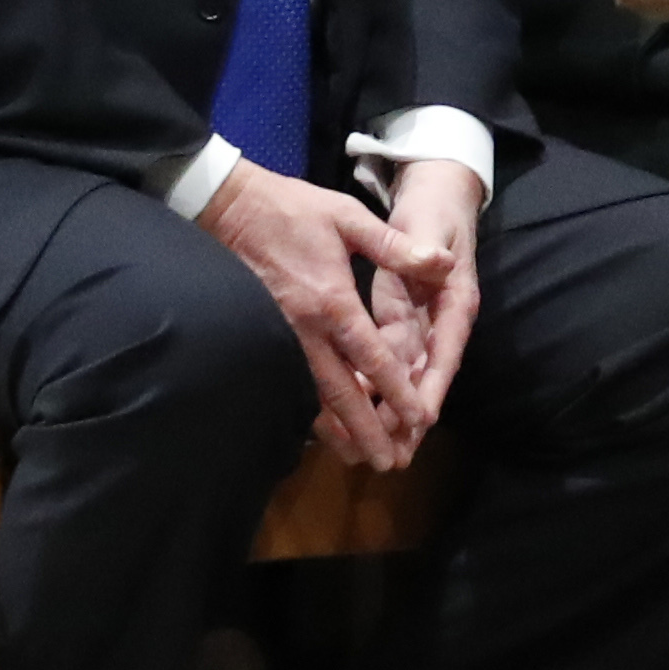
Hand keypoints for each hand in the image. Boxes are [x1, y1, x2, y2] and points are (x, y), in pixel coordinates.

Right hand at [196, 164, 444, 469]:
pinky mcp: (263, 335)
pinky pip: (290, 380)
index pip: (371, 358)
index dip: (396, 391)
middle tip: (388, 462)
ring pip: (311, 394)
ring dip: (336, 428)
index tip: (418, 419)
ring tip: (358, 458)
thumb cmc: (292, 209)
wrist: (227, 207)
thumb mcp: (348, 217)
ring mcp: (280, 336)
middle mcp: (305, 328)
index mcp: (332, 301)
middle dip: (365, 430)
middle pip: (339, 392)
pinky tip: (323, 427)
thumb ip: (396, 246)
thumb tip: (441, 262)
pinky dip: (309, 408)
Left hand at [364, 159, 486, 433]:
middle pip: (424, 375)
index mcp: (453, 298)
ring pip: (403, 376)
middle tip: (393, 455)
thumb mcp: (423, 222)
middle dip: (409, 416)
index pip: (444, 350)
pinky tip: (342, 416)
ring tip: (366, 450)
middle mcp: (439, 319)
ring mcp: (420, 324)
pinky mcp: (399, 323)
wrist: (434, 196)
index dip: (431, 384)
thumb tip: (437, 262)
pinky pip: (384, 363)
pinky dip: (368, 388)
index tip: (423, 417)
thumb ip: (419, 246)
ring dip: (386, 412)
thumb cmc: (431, 209)